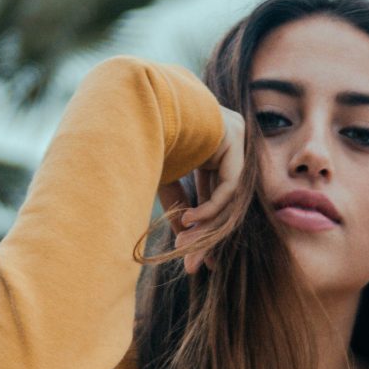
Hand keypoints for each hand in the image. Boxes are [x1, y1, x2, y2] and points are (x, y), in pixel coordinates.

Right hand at [157, 105, 244, 274]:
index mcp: (210, 144)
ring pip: (227, 197)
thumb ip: (178, 201)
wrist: (133, 103)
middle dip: (207, 235)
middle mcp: (227, 139)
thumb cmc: (142, 137)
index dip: (203, 224)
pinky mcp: (234, 138)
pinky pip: (228, 186)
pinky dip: (210, 208)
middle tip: (197, 265)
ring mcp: (233, 136)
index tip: (195, 253)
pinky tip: (188, 220)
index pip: (214, 192)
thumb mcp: (162, 177)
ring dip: (206, 227)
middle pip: (223, 199)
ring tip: (187, 247)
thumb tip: (185, 232)